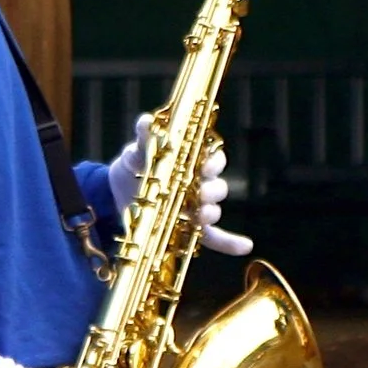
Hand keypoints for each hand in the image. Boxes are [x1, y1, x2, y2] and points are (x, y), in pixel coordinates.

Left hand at [107, 113, 253, 255]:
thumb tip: (146, 121)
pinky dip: (230, 243)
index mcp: (193, 162)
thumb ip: (144, 137)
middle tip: (201, 192)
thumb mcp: (137, 150)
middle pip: (218, 187)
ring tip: (202, 214)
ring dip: (211, 212)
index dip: (214, 163)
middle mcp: (200, 184)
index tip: (206, 165)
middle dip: (213, 190)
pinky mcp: (189, 226)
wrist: (121, 186)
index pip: (215, 160)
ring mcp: (196, 206)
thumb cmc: (137, 163)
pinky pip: (215, 237)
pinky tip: (245, 246)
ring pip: (214, 210)